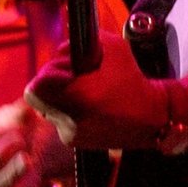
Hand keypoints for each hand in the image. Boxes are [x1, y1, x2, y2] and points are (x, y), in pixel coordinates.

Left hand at [24, 30, 166, 149]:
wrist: (151, 115)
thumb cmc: (131, 78)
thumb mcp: (111, 47)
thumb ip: (78, 43)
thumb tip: (61, 50)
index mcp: (77, 95)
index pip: (38, 85)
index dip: (48, 73)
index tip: (64, 69)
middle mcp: (70, 119)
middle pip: (37, 98)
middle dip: (48, 85)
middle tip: (68, 78)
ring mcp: (71, 134)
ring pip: (47, 109)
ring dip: (58, 97)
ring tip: (82, 91)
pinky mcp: (74, 142)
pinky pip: (59, 120)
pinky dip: (68, 111)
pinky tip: (89, 105)